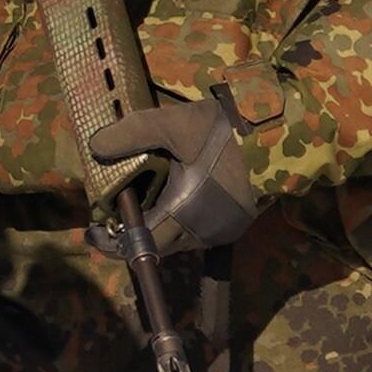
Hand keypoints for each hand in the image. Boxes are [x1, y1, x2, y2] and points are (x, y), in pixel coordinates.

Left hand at [89, 93, 259, 257]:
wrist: (277, 135)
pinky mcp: (232, 225)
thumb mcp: (174, 124)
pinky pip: (193, 233)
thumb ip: (132, 133)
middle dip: (132, 235)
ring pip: (175, 241)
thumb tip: (94, 146)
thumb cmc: (224, 132)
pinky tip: (168, 200)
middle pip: (157, 247)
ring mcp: (220, 231)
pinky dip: (175, 222)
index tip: (94, 231)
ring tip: (137, 205)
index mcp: (187, 213)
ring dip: (154, 229)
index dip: (114, 243)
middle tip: (111, 215)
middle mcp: (203, 232)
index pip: (142, 244)